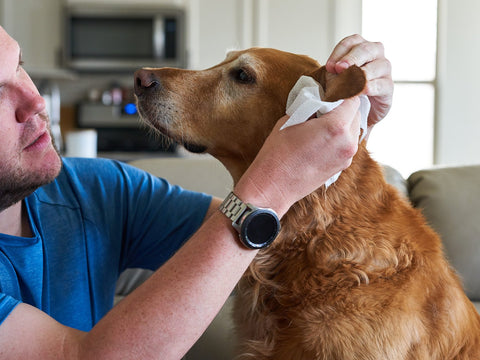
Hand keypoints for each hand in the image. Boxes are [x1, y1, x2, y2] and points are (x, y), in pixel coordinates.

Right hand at [234, 98, 360, 216]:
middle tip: (326, 102)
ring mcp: (346, 157)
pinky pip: (347, 144)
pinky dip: (339, 136)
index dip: (343, 90)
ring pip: (353, 129)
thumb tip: (321, 97)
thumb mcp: (292, 119)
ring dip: (342, 121)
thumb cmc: (278, 152)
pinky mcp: (342, 167)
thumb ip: (312, 106)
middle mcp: (347, 142)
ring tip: (322, 121)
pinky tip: (321, 137)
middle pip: (356, 113)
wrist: (273, 186)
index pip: (352, 98)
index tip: (332, 88)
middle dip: (343, 106)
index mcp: (336, 126)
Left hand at [325, 34, 392, 127]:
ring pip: (376, 66)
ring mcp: (384, 68)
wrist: (360, 108)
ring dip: (360, 74)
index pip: (350, 42)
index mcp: (359, 46)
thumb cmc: (347, 87)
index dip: (338, 53)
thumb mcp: (336, 77)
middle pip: (365, 49)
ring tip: (348, 83)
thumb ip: (335, 72)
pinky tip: (359, 92)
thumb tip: (335, 69)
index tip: (329, 68)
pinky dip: (369, 88)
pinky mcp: (388, 86)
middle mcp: (375, 53)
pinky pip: (381, 84)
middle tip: (339, 69)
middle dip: (351, 59)